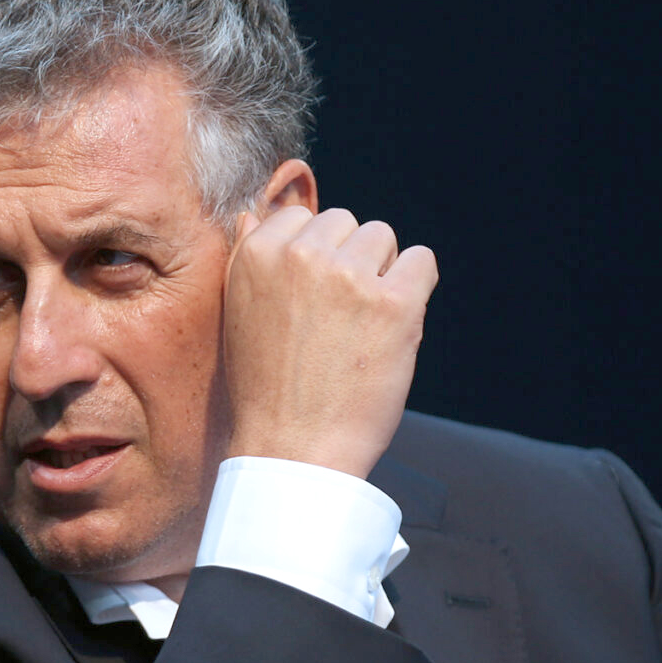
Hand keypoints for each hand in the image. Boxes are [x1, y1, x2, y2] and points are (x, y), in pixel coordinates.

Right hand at [221, 203, 437, 478]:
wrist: (293, 448)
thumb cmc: (267, 389)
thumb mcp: (239, 314)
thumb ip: (249, 260)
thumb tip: (254, 214)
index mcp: (257, 253)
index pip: (305, 217)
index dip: (316, 255)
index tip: (314, 296)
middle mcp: (302, 255)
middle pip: (348, 224)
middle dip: (350, 260)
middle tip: (339, 316)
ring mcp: (349, 278)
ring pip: (383, 238)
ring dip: (381, 273)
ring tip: (362, 325)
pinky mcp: (394, 304)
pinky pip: (421, 262)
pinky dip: (415, 287)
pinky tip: (395, 323)